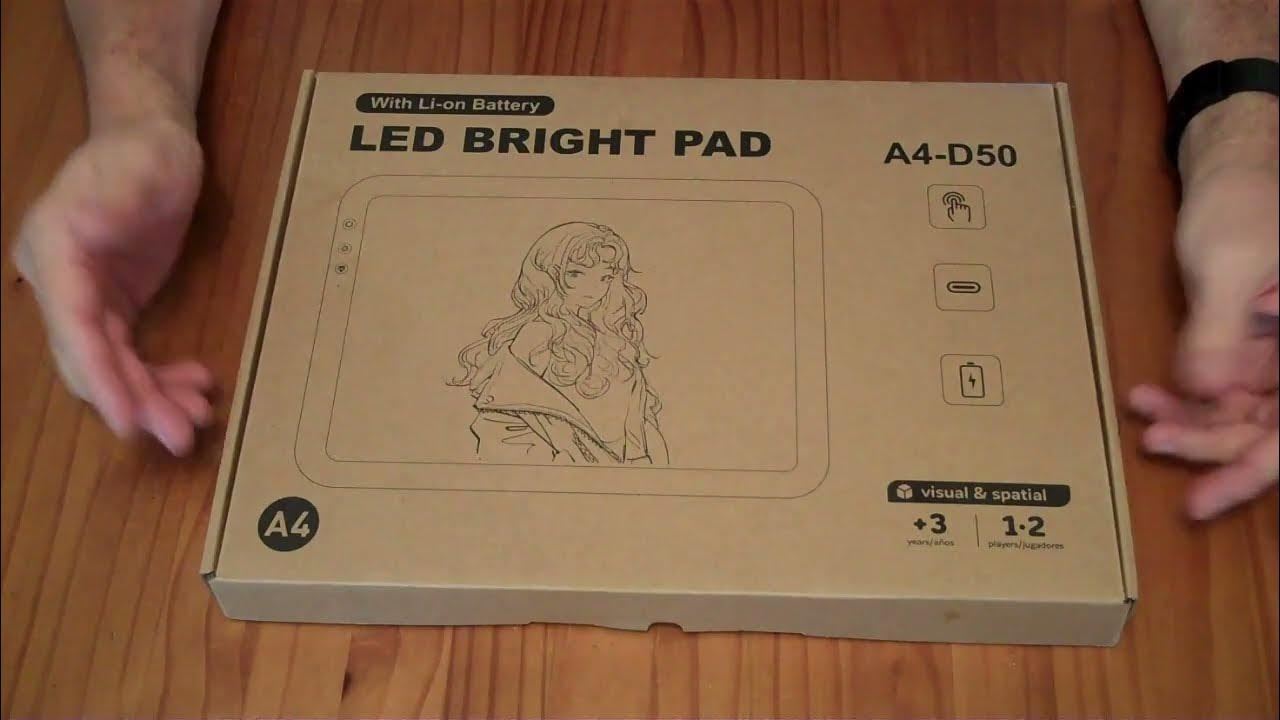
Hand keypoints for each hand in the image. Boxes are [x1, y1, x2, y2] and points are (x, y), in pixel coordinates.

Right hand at [12, 117, 212, 454]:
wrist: (150, 139)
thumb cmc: (142, 153)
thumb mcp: (133, 174)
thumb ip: (111, 211)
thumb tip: (83, 260)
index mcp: (54, 252)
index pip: (73, 329)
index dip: (100, 379)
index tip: (129, 422)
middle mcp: (60, 282)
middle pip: (91, 357)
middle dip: (137, 400)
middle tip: (183, 435)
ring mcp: (85, 296)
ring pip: (112, 364)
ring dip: (153, 395)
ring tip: (199, 416)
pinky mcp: (113, 304)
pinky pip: (130, 353)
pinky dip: (159, 375)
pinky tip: (196, 383)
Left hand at [1131, 97, 1278, 519]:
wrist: (1235, 163)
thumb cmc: (1248, 199)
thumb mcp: (1233, 263)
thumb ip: (1220, 329)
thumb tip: (1206, 390)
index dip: (1250, 472)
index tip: (1202, 499)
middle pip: (1266, 430)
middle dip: (1210, 444)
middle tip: (1154, 441)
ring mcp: (1279, 356)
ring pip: (1240, 415)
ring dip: (1191, 420)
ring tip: (1144, 413)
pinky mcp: (1250, 347)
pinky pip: (1221, 389)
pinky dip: (1184, 396)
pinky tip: (1147, 393)